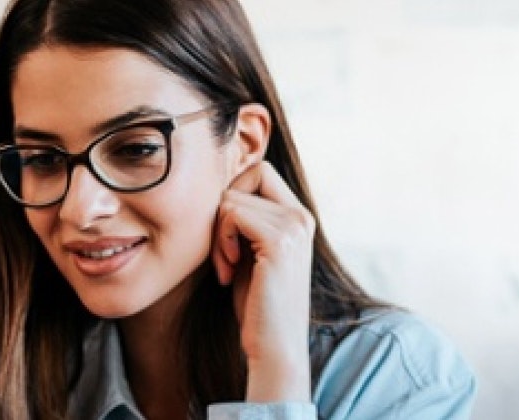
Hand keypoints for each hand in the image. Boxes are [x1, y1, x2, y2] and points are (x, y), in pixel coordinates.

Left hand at [213, 162, 314, 402]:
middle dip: (224, 207)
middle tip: (222, 248)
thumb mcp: (250, 254)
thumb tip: (217, 189)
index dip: (234, 196)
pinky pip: (232, 214)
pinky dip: (220, 241)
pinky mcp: (279, 241)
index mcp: (299, 217)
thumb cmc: (257, 305)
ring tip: (225, 267)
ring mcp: (293, 226)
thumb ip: (245, 221)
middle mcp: (302, 216)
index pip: (260, 172)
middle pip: (251, 173)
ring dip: (217, 233)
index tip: (228, 237)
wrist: (274, 346)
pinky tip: (227, 271)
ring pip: (233, 198)